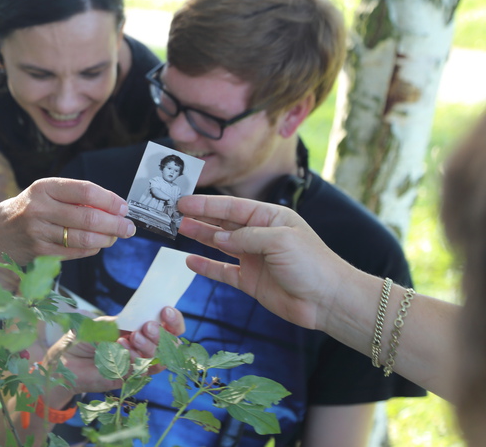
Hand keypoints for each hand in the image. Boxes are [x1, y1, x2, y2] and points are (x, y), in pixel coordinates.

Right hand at [0, 178, 135, 266]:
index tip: (124, 207)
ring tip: (115, 237)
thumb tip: (112, 207)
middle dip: (115, 224)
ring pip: (83, 238)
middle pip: (88, 216)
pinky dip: (91, 250)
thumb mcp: (43, 193)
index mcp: (44, 187)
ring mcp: (38, 232)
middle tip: (128, 227)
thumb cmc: (25, 211)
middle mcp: (40, 208)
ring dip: (106, 239)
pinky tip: (97, 246)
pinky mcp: (39, 252)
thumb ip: (72, 197)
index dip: (109, 200)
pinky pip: (74, 252)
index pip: (85, 190)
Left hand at [43, 306, 184, 397]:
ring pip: (158, 357)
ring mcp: (137, 361)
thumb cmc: (83, 337)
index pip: (167, 324)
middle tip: (146, 327)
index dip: (172, 319)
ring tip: (126, 339)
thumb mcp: (102, 323)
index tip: (165, 311)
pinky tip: (120, 349)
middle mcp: (143, 344)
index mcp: (140, 327)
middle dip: (161, 334)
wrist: (65, 360)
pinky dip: (134, 359)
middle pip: (169, 343)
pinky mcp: (129, 377)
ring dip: (147, 347)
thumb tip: (143, 320)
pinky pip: (142, 370)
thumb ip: (123, 322)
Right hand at [176, 195, 351, 330]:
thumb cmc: (313, 264)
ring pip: (219, 244)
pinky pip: (223, 271)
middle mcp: (259, 235)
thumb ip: (246, 237)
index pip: (232, 207)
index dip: (206, 204)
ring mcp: (254, 258)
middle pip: (223, 223)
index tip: (184, 201)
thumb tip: (219, 239)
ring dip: (200, 236)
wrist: (328, 301)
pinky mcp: (250, 281)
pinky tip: (190, 261)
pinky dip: (206, 266)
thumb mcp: (280, 241)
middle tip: (174, 212)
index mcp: (270, 218)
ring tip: (178, 229)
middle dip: (199, 217)